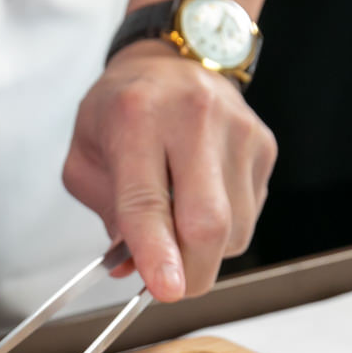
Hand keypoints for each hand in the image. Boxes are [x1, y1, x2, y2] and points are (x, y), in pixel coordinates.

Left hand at [63, 40, 276, 300]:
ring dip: (204, 252)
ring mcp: (238, 131)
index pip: (149, 200)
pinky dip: (223, 230)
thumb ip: (106, 215)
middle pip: (208, 222)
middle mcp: (193, 119)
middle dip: (191, 272)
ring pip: (234, 229)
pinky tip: (200, 201)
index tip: (165, 290)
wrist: (172, 63)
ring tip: (178, 225)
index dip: (157, 252)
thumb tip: (131, 269)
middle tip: (170, 288)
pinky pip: (249, 215)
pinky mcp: (264, 146)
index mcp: (137, 118)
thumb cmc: (122, 113)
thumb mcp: (87, 158)